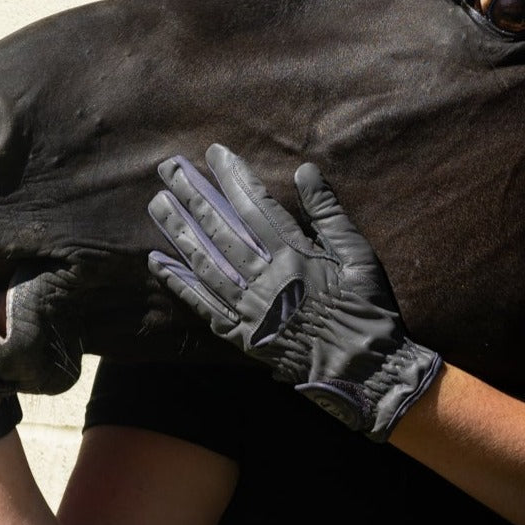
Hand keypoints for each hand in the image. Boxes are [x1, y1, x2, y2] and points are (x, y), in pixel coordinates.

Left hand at [147, 143, 439, 440]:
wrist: (364, 370)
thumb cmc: (367, 309)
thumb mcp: (359, 255)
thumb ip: (329, 212)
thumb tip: (305, 171)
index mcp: (296, 255)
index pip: (256, 206)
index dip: (233, 177)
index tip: (214, 154)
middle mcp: (266, 279)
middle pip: (222, 229)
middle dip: (195, 194)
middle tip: (169, 168)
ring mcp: (250, 309)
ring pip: (206, 263)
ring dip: (179, 231)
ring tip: (158, 204)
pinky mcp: (243, 336)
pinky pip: (203, 307)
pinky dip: (179, 284)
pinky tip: (158, 263)